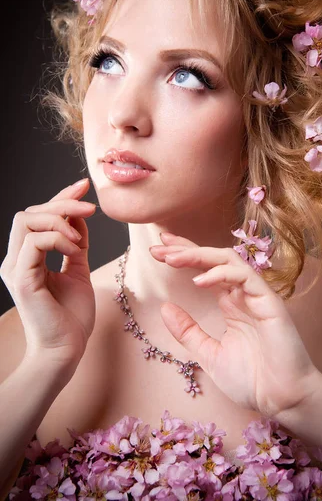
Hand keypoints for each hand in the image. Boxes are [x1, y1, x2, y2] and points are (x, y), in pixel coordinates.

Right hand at [0, 178, 96, 367]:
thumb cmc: (72, 316)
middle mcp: (17, 260)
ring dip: (59, 219)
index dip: (61, 197)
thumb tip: (78, 216)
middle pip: (29, 212)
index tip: (85, 186)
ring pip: (26, 220)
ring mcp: (16, 268)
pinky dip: (57, 238)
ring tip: (80, 238)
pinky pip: (34, 242)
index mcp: (28, 258)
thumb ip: (75, 243)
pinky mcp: (22, 278)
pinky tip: (74, 248)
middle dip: (62, 202)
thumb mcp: (78, 270)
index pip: (38, 216)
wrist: (67, 350)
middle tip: (91, 207)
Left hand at [150, 233, 321, 420]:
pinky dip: (221, 273)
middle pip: (214, 258)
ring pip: (228, 260)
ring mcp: (256, 295)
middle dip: (186, 249)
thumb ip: (188, 331)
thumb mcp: (210, 354)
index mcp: (231, 304)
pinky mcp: (269, 301)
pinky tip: (199, 281)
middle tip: (159, 246)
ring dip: (199, 255)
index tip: (158, 252)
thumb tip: (165, 308)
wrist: (283, 401)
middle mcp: (243, 294)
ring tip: (172, 258)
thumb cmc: (253, 380)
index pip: (206, 270)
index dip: (184, 257)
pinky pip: (245, 276)